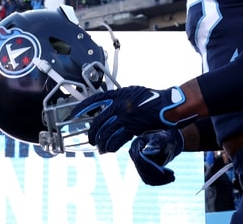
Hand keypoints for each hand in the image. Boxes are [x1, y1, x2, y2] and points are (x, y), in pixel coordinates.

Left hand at [69, 85, 192, 152]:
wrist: (168, 105)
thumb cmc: (152, 98)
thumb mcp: (132, 92)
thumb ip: (119, 99)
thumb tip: (107, 107)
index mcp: (117, 94)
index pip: (94, 100)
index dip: (82, 108)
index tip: (74, 114)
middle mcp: (119, 104)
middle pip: (98, 121)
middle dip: (92, 132)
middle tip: (90, 139)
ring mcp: (125, 116)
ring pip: (106, 132)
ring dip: (101, 142)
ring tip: (99, 148)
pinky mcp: (133, 127)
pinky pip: (117, 138)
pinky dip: (111, 145)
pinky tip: (109, 149)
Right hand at [129, 129, 182, 185]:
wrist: (167, 142)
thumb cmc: (165, 138)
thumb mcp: (162, 138)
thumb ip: (155, 143)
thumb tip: (145, 152)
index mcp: (136, 144)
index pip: (139, 158)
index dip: (150, 166)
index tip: (162, 172)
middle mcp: (134, 154)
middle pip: (142, 169)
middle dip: (157, 174)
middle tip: (172, 175)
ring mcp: (137, 163)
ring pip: (145, 176)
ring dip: (159, 179)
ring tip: (173, 178)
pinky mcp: (142, 170)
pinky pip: (148, 179)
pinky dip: (159, 181)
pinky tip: (169, 180)